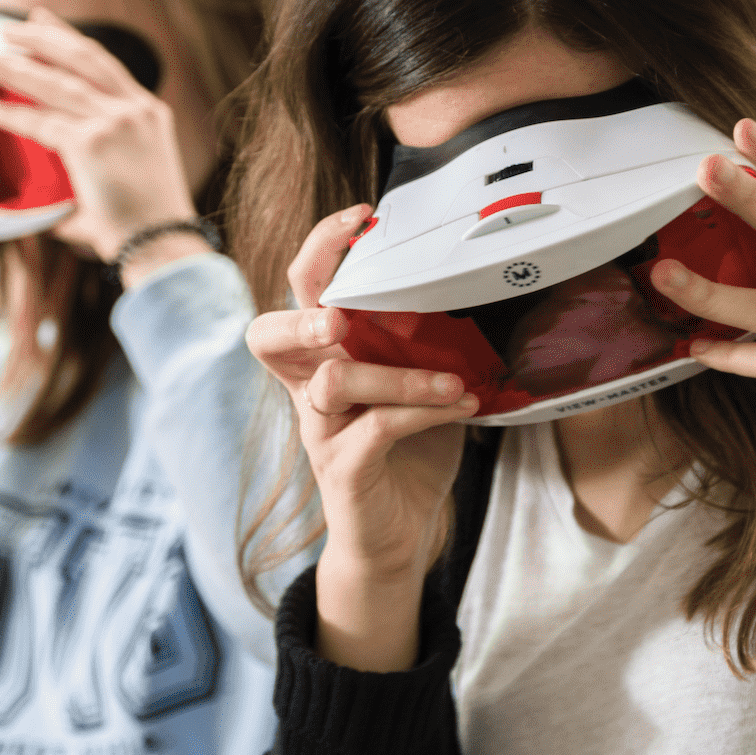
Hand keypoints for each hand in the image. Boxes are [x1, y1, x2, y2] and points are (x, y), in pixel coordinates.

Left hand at [0, 9, 208, 273]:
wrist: (162, 247)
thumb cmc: (144, 227)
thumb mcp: (129, 179)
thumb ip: (94, 168)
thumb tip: (56, 193)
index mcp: (150, 113)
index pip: (103, 62)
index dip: (68, 38)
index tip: (42, 21)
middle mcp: (136, 110)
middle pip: (80, 57)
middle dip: (39, 37)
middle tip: (6, 28)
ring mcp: (116, 122)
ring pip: (55, 83)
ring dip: (14, 67)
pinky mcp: (93, 142)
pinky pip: (42, 123)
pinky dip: (13, 116)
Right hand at [245, 206, 477, 670]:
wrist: (399, 536)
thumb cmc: (408, 452)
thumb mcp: (421, 383)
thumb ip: (431, 340)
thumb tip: (485, 284)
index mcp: (324, 357)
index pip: (299, 290)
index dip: (318, 249)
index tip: (361, 217)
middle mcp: (310, 389)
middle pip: (270, 333)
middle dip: (306, 311)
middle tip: (343, 314)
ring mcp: (321, 431)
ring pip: (334, 382)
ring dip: (396, 373)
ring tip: (451, 380)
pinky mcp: (343, 470)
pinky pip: (373, 430)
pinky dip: (420, 413)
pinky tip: (459, 406)